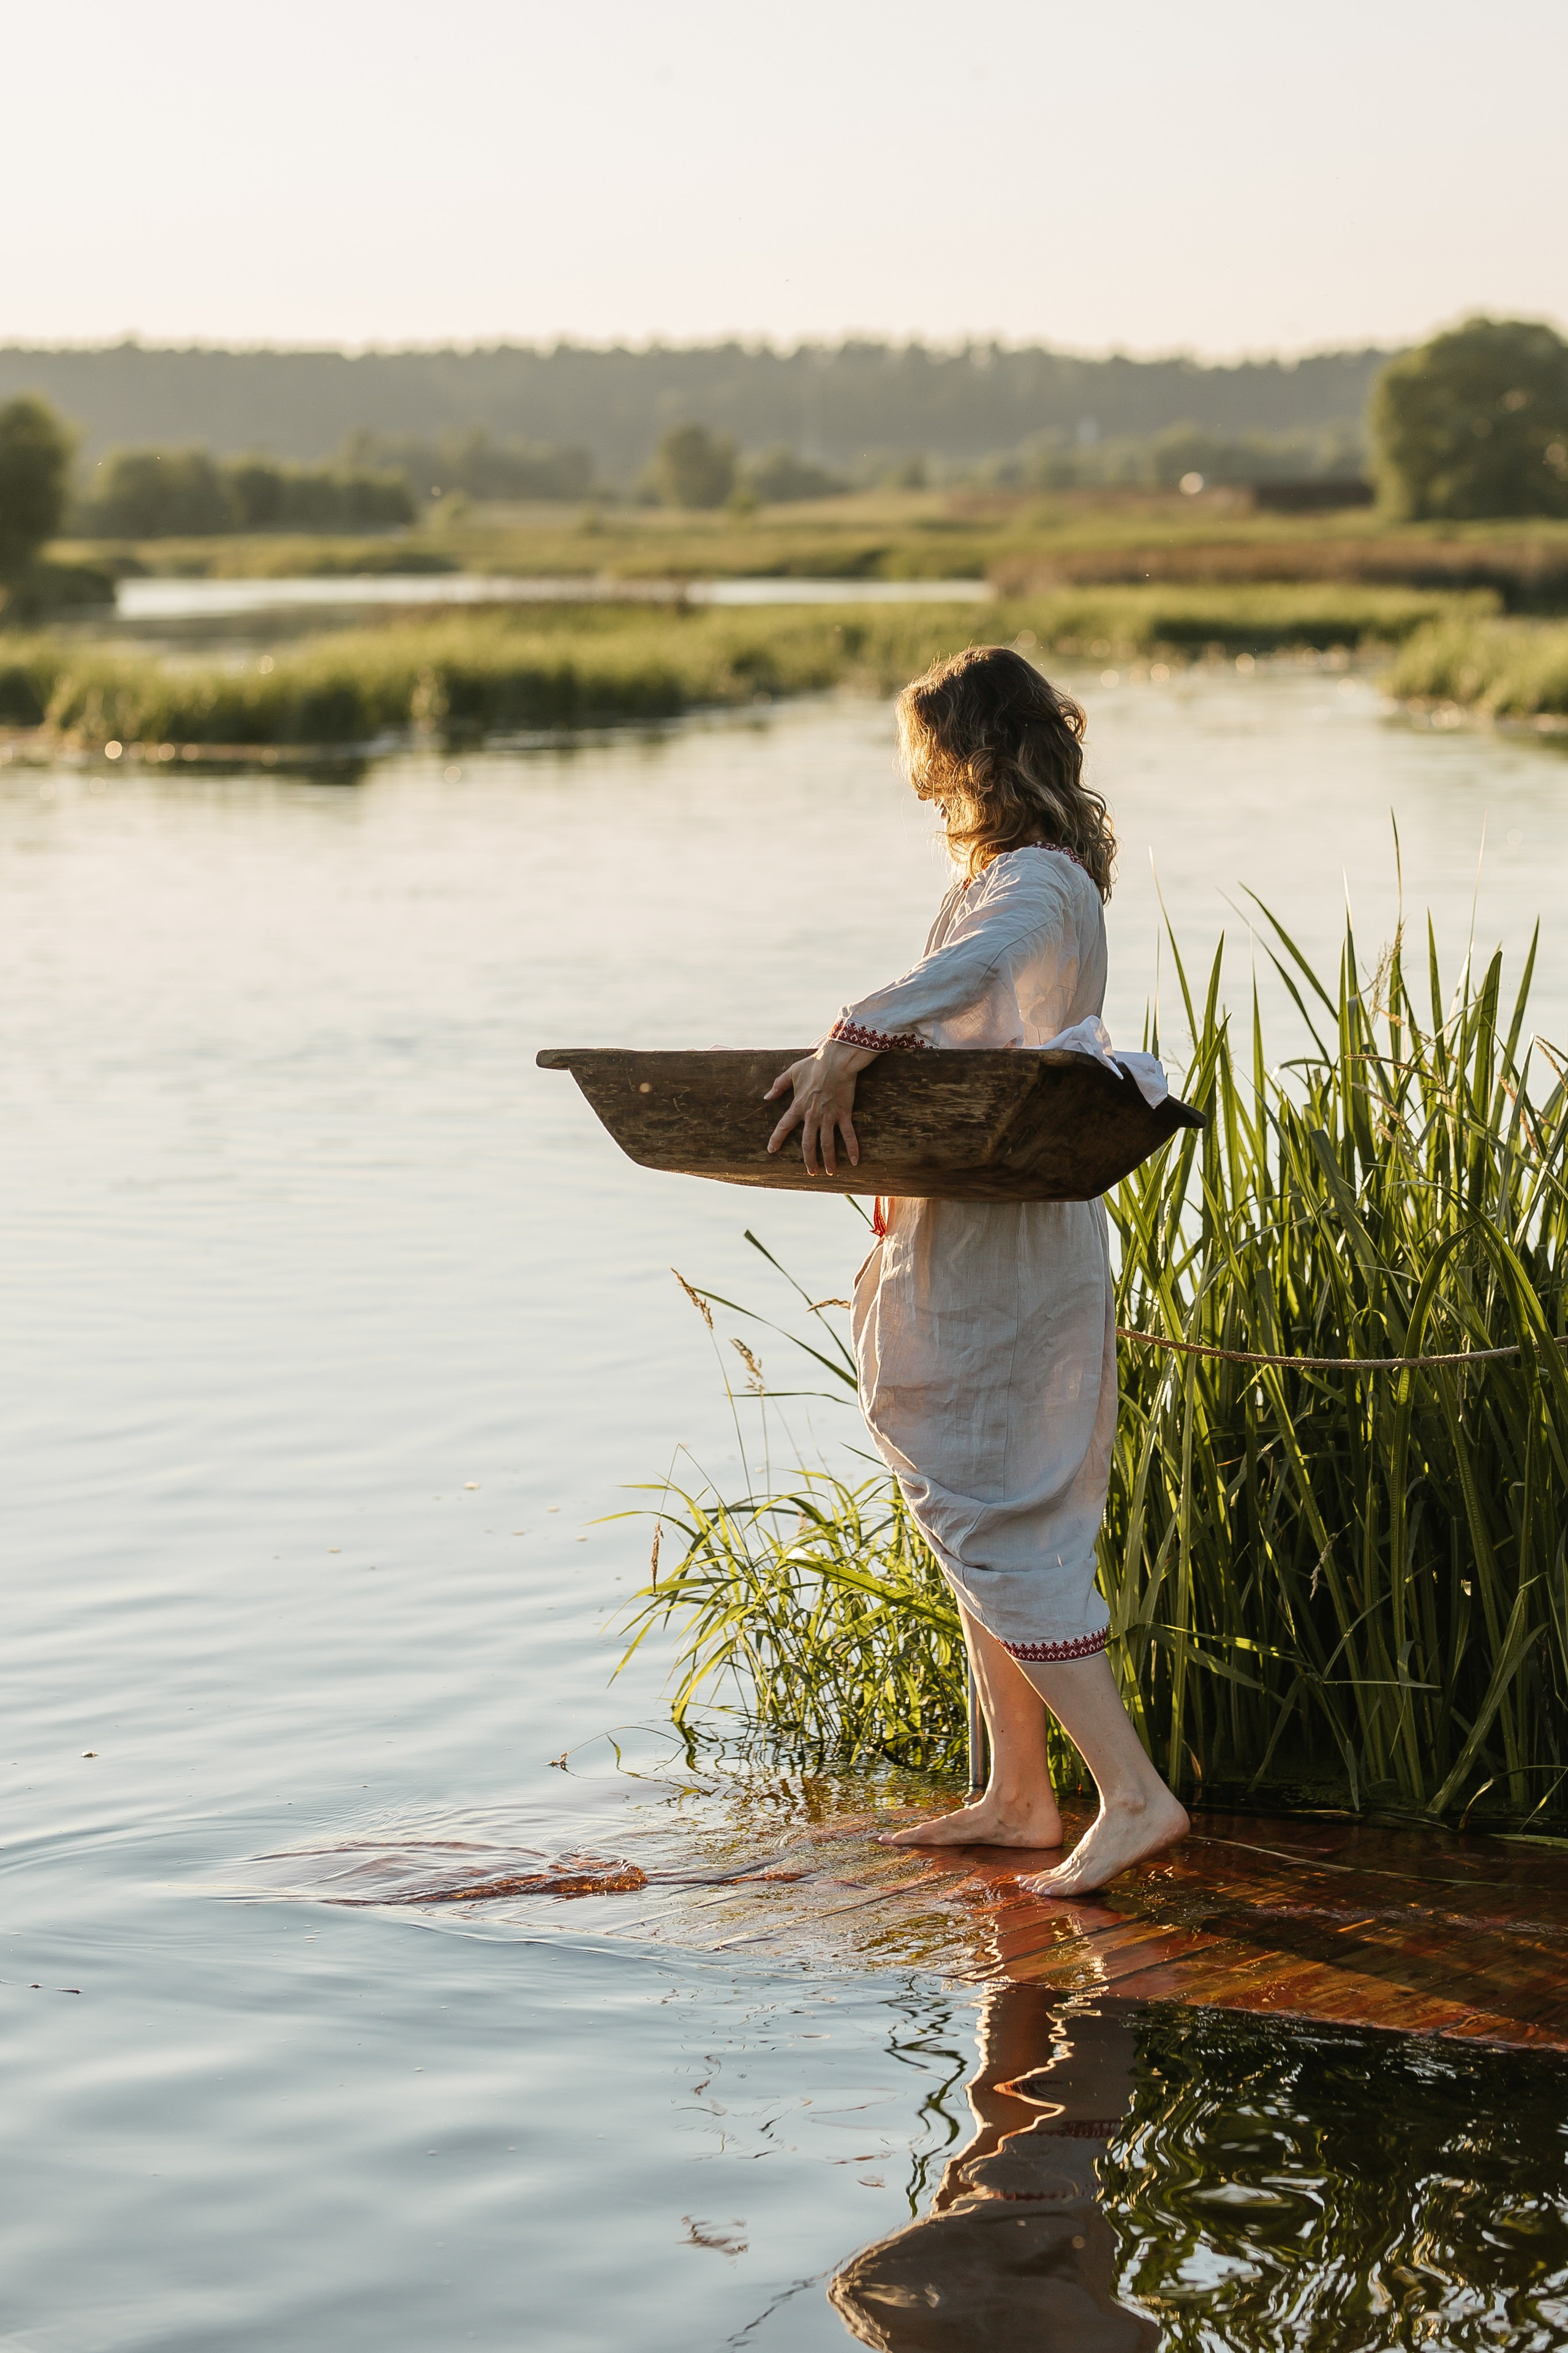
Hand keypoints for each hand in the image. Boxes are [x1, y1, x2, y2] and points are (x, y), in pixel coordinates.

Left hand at [764, 1039, 876, 1175]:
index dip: (776, 1139)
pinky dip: (852, 1149)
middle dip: (809, 1160)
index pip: (784, 1126)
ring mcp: (829, 1116)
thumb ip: (778, 1085)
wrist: (836, 1061)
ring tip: (830, 1171)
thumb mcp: (791, 1072)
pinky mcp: (843, 1113)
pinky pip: (848, 1135)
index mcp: (798, 1106)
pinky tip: (854, 1161)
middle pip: (808, 1143)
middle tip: (811, 1171)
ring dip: (828, 1160)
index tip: (772, 1150)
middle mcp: (812, 1116)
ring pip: (827, 1144)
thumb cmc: (814, 1064)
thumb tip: (766, 1097)